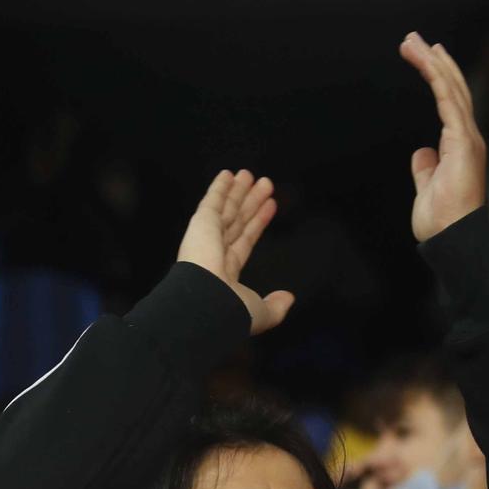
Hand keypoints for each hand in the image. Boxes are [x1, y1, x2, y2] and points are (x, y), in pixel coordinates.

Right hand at [175, 169, 294, 334]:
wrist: (206, 305)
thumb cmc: (230, 312)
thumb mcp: (261, 313)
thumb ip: (275, 307)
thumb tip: (288, 299)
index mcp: (226, 274)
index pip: (245, 241)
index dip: (257, 224)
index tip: (269, 208)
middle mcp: (215, 254)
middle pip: (238, 221)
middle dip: (250, 203)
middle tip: (264, 185)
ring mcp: (207, 237)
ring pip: (227, 209)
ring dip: (238, 191)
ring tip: (250, 175)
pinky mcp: (200, 224)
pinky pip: (212, 201)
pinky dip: (219, 188)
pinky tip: (228, 175)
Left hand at [399, 33, 487, 243]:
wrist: (453, 239)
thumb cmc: (442, 220)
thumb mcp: (427, 187)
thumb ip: (426, 168)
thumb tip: (422, 152)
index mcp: (460, 145)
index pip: (449, 102)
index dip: (438, 77)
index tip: (425, 56)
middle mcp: (467, 136)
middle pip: (451, 89)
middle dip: (434, 61)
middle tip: (414, 39)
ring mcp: (467, 138)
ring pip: (450, 89)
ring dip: (432, 63)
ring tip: (414, 42)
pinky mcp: (463, 143)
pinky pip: (449, 103)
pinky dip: (438, 79)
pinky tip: (428, 61)